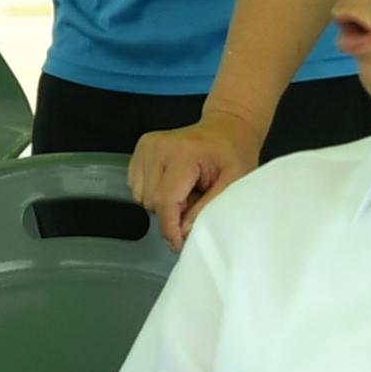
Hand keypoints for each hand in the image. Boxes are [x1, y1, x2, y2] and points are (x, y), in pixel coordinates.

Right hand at [126, 110, 265, 248]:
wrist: (227, 127)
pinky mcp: (141, 150)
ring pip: (141, 197)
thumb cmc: (233, 153)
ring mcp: (147, 146)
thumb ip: (207, 208)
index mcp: (183, 153)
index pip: (165, 201)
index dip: (170, 228)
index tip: (179, 243)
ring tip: (187, 190)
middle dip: (172, 212)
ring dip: (162, 203)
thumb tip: (184, 231)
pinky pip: (137, 187)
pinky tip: (175, 183)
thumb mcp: (233, 183)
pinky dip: (154, 192)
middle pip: (152, 202)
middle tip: (196, 201)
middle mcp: (159, 147)